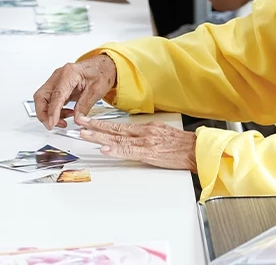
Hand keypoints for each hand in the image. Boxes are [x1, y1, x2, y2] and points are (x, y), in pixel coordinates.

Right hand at [33, 54, 117, 129]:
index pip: (56, 95)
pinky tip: (66, 114)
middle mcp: (59, 75)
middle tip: (52, 125)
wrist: (103, 65)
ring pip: (43, 99)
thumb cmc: (101, 72)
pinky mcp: (58, 86)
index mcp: (69, 73)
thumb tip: (77, 119)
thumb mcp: (96, 91)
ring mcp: (57, 80)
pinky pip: (50, 100)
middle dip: (43, 113)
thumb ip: (85, 106)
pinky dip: (55, 110)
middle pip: (42, 96)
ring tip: (63, 121)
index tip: (52, 123)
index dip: (52, 111)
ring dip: (49, 113)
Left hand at [74, 115, 197, 170]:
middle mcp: (143, 132)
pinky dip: (116, 150)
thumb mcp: (160, 133)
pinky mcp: (150, 153)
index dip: (101, 124)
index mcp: (145, 128)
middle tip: (79, 123)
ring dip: (99, 137)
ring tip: (84, 135)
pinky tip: (105, 149)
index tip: (87, 122)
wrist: (197, 150)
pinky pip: (130, 152)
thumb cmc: (181, 144)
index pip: (118, 126)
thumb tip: (129, 137)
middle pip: (114, 130)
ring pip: (118, 139)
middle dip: (94, 127)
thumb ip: (144, 134)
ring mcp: (145, 142)